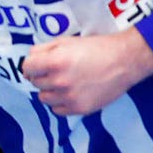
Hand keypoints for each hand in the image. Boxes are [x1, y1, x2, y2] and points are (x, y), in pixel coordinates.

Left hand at [22, 31, 152, 116]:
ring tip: (65, 82)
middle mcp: (60, 81)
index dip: (32, 65)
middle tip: (58, 71)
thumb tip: (28, 63)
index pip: (26, 68)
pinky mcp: (80, 108)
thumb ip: (42, 50)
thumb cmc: (96, 48)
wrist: (125, 61)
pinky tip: (71, 93)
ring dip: (50, 90)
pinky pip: (57, 110)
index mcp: (54, 62)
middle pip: (35, 82)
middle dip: (43, 76)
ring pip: (44, 98)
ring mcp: (70, 97)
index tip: (39, 65)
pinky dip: (60, 103)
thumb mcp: (65, 41)